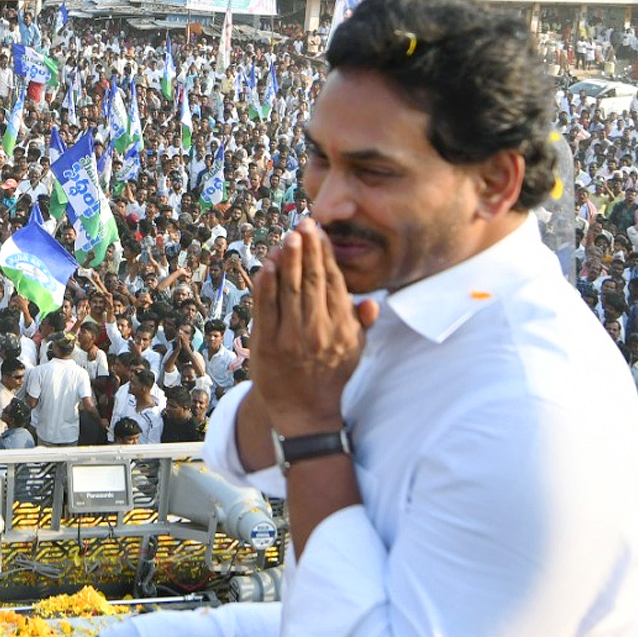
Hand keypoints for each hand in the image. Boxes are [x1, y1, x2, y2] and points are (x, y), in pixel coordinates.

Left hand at [249, 218, 377, 435]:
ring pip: (289, 289)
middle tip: (303, 224)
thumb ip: (361, 323)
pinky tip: (267, 264)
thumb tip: (372, 301)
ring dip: (288, 260)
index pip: (334, 282)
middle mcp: (318, 330)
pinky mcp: (267, 344)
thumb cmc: (330, 375)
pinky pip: (266, 307)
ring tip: (288, 237)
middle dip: (307, 249)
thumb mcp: (354, 351)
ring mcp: (291, 337)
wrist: (304, 411)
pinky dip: (266, 284)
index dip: (325, 255)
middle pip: (312, 280)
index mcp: (341, 328)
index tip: (319, 233)